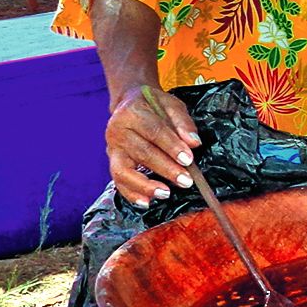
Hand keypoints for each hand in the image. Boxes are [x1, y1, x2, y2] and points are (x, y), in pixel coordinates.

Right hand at [105, 84, 200, 206]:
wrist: (129, 103)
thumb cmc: (154, 105)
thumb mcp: (171, 105)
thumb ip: (183, 123)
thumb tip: (194, 143)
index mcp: (133, 112)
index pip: (154, 131)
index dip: (172, 146)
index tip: (189, 160)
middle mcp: (117, 130)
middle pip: (142, 153)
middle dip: (165, 169)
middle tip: (185, 181)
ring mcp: (112, 147)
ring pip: (123, 170)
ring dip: (144, 186)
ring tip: (165, 194)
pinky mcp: (112, 161)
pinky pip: (117, 181)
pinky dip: (131, 194)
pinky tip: (147, 202)